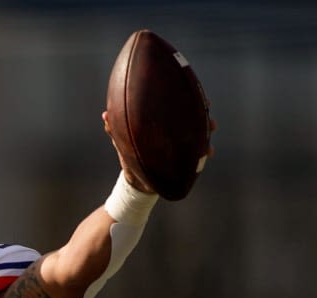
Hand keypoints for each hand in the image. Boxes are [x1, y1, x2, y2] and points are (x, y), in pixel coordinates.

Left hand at [102, 111, 216, 191]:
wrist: (136, 181)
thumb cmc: (129, 155)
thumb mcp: (122, 141)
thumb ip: (115, 128)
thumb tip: (105, 115)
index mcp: (162, 123)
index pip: (179, 107)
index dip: (190, 100)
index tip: (198, 97)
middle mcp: (175, 131)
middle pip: (195, 119)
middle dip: (205, 119)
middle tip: (211, 121)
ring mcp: (181, 145)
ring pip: (199, 137)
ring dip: (206, 137)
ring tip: (209, 142)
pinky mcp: (184, 159)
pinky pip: (197, 154)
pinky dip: (203, 152)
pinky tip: (208, 153)